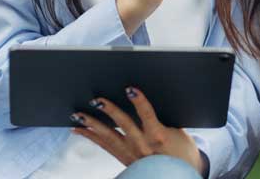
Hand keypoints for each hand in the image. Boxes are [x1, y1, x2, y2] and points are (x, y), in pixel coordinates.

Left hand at [71, 87, 202, 173]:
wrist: (177, 175)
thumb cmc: (181, 152)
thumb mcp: (178, 132)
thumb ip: (162, 118)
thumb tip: (144, 100)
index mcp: (158, 136)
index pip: (147, 114)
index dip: (139, 101)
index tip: (130, 89)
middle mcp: (142, 145)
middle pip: (123, 124)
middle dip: (109, 111)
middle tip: (97, 100)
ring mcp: (131, 153)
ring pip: (108, 136)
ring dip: (92, 124)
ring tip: (79, 115)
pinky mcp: (123, 158)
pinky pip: (104, 146)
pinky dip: (91, 136)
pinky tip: (80, 129)